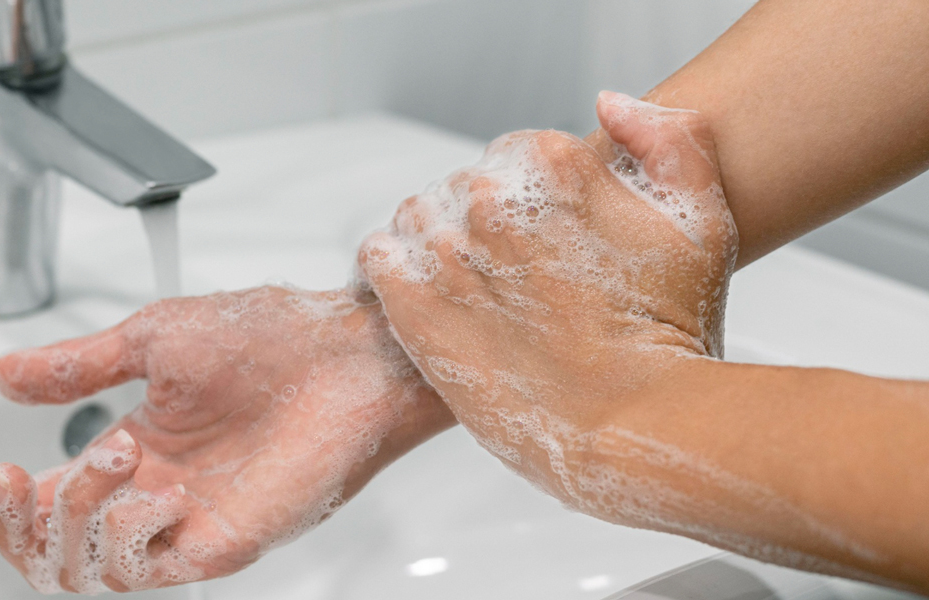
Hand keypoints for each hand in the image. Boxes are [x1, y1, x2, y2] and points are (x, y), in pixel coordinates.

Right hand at [0, 286, 453, 593]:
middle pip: (48, 548)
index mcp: (130, 450)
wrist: (344, 354)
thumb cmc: (266, 337)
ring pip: (87, 568)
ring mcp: (185, 522)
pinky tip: (155, 486)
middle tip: (13, 478)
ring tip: (114, 454)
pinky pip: (147, 570)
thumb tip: (2, 376)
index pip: (41, 498)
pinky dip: (130, 533)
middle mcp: (151, 493)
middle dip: (11, 522)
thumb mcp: (151, 341)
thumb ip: (75, 368)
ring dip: (76, 516)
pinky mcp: (223, 541)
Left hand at [357, 92, 736, 506]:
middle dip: (486, 222)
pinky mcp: (411, 303)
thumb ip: (669, 143)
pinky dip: (393, 268)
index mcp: (555, 164)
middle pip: (465, 185)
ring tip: (472, 290)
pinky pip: (378, 255)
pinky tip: (427, 298)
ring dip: (437, 241)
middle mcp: (492, 197)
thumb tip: (610, 104)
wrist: (631, 426)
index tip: (550, 240)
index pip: (516, 152)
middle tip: (517, 278)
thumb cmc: (671, 333)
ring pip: (419, 216)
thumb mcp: (702, 222)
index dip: (533, 196)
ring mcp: (446, 251)